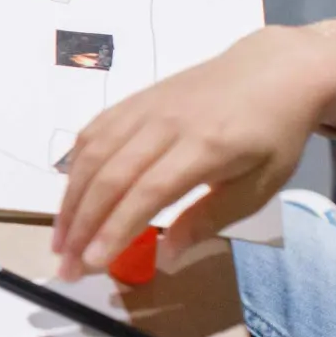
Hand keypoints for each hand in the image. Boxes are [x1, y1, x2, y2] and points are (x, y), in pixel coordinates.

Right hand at [52, 26, 335, 278]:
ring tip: (61, 240)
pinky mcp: (132, 100)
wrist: (273, 70)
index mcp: (206, 147)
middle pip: (110, 177)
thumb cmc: (273, 135)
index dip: (116, 229)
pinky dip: (73, 168)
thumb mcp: (259, 186)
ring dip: (69, 202)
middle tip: (68, 266)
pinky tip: (70, 197)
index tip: (94, 264)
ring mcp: (144, 108)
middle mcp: (166, 124)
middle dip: (82, 225)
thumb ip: (209, 219)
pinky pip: (91, 134)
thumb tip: (166, 258)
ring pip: (92, 156)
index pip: (148, 192)